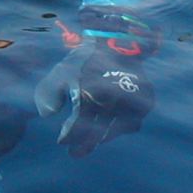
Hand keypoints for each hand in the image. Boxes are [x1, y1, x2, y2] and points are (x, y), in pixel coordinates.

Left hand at [35, 7, 155, 156]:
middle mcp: (112, 97)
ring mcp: (131, 98)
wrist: (114, 39)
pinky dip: (122, 127)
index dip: (69, 137)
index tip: (62, 142)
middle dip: (86, 143)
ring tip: (93, 141)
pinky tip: (111, 129)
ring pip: (119, 129)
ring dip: (105, 137)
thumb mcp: (61, 72)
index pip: (79, 125)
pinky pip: (134, 122)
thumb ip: (48, 93)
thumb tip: (47, 115)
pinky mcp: (145, 97)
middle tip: (75, 154)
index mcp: (89, 91)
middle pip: (99, 131)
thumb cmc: (83, 60)